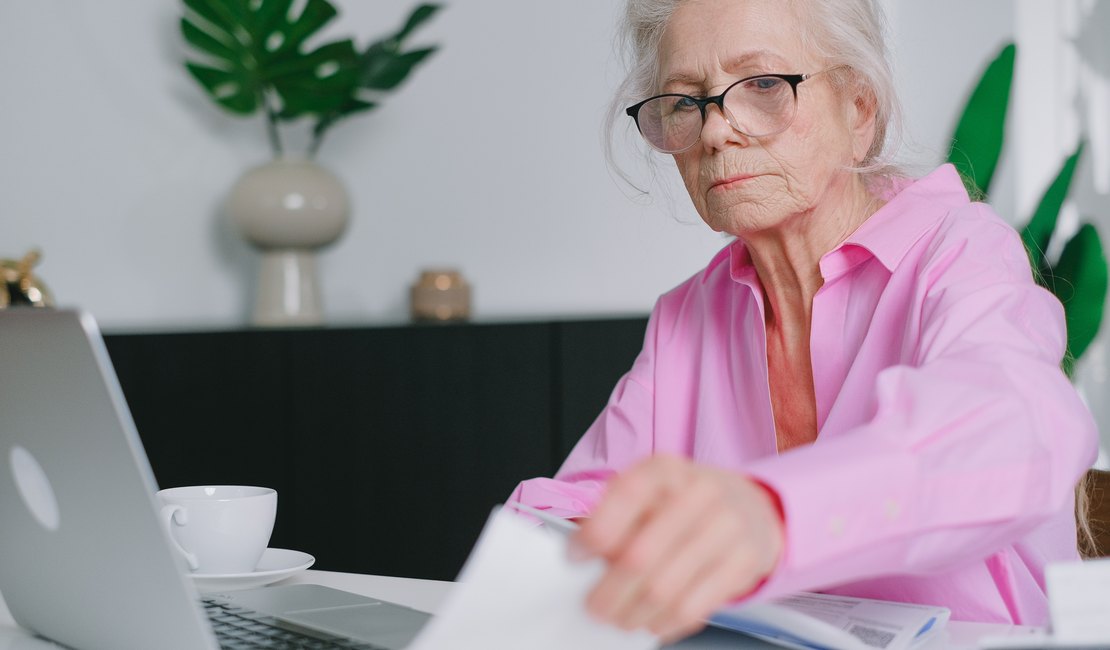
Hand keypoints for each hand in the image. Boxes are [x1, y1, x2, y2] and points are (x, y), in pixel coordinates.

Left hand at [571, 455, 783, 641]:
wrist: (750, 506)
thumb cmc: (684, 503)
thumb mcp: (650, 493)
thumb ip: (615, 517)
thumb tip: (582, 555)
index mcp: (666, 469)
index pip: (627, 495)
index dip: (596, 531)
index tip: (575, 556)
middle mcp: (701, 492)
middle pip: (640, 555)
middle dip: (609, 591)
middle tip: (594, 606)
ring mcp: (728, 527)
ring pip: (664, 590)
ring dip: (633, 614)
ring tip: (620, 618)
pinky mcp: (745, 562)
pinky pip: (694, 608)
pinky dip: (664, 623)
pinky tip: (652, 622)